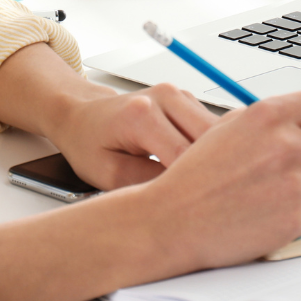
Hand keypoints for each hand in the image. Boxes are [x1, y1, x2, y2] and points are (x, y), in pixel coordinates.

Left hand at [45, 82, 218, 188]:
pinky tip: (194, 166)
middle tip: (203, 200)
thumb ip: (146, 181)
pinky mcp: (186, 99)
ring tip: (197, 184)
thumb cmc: (89, 144)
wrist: (83, 117)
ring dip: (212, 158)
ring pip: (217, 133)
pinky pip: (211, 128)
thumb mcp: (108, 174)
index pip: (186, 154)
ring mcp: (178, 95)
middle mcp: (164, 98)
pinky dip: (209, 149)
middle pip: (210, 139)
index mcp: (142, 115)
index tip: (196, 206)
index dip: (194, 183)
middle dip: (210, 170)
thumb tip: (182, 191)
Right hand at [136, 87, 300, 271]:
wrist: (175, 219)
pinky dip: (293, 212)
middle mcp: (286, 146)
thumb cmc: (197, 175)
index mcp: (270, 115)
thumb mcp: (230, 128)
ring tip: (271, 189)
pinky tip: (263, 211)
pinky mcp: (295, 217)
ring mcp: (293, 184)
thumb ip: (273, 120)